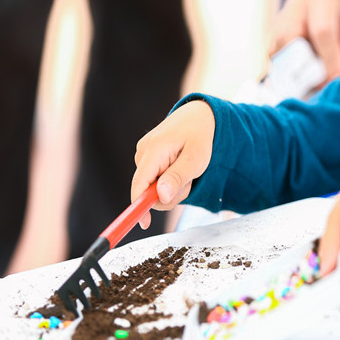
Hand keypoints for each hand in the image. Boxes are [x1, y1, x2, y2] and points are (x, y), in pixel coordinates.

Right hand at [130, 100, 215, 229]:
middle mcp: (143, 152)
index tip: (145, 223)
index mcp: (153, 150)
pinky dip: (170, 179)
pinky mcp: (147, 158)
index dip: (139, 206)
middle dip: (170, 193)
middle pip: (148, 190)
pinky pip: (155, 180)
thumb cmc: (200, 136)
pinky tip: (179, 166)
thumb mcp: (196, 159)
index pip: (139, 185)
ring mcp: (143, 155)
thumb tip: (160, 197)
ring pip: (154, 187)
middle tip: (190, 179)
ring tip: (186, 168)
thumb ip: (177, 177)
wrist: (198, 115)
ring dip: (173, 186)